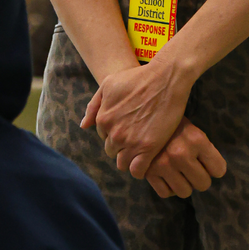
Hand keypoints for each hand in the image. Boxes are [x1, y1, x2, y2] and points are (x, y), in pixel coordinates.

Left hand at [81, 60, 193, 177]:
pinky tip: (146, 159)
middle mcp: (114, 133)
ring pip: (122, 163)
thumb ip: (94, 105)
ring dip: (130, 158)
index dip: (115, 131)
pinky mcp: (147, 148)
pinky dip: (140, 169)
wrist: (165, 78)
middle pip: (112, 150)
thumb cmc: (137, 78)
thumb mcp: (108, 84)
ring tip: (141, 149)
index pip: (103, 136)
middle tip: (136, 136)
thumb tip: (83, 126)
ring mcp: (130, 142)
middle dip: (121, 145)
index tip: (128, 126)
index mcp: (103, 119)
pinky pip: (137, 171)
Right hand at [144, 117, 226, 197]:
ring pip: (185, 192)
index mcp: (196, 139)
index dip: (214, 167)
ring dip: (183, 184)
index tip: (207, 162)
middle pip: (203, 184)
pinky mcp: (148, 171)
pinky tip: (166, 175)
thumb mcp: (193, 130)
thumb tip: (213, 173)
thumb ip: (204, 149)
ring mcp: (163, 163)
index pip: (219, 169)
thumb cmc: (173, 124)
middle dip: (199, 177)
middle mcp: (181, 153)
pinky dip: (167, 187)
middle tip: (192, 167)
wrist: (144, 114)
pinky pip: (165, 193)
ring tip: (178, 170)